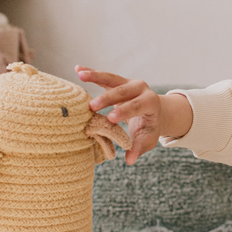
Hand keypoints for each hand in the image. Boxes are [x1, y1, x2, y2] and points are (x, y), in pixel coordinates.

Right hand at [75, 68, 192, 163]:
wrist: (154, 113)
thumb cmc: (149, 128)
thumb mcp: (147, 139)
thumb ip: (139, 148)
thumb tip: (129, 161)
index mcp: (150, 102)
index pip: (137, 106)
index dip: (125, 111)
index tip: (111, 119)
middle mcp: (141, 88)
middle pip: (123, 91)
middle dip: (107, 98)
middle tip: (92, 106)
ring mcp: (128, 82)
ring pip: (111, 78)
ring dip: (95, 76)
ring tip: (80, 75)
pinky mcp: (118, 82)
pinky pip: (104, 77)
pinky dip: (91, 74)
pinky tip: (78, 70)